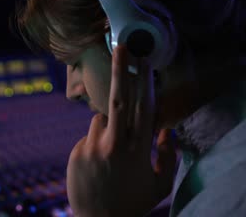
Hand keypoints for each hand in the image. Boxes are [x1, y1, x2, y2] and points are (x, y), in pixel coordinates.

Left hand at [66, 45, 175, 216]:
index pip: (144, 107)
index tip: (145, 60)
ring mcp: (93, 146)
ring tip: (111, 155)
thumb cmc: (133, 203)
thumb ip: (168, 156)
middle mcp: (116, 143)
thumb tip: (167, 131)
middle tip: (123, 45)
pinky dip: (96, 142)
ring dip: (108, 125)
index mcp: (139, 149)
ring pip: (101, 118)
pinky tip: (99, 166)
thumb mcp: (160, 184)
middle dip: (122, 69)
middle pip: (119, 98)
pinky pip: (89, 136)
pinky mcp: (77, 151)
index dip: (145, 81)